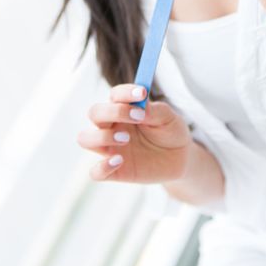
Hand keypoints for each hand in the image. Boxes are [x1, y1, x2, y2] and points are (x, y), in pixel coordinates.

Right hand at [77, 84, 192, 182]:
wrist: (180, 157)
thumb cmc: (171, 131)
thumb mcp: (169, 117)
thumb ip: (155, 110)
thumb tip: (141, 103)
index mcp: (124, 108)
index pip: (114, 95)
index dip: (125, 92)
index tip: (142, 93)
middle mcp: (112, 126)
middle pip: (94, 112)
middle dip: (113, 112)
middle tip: (138, 117)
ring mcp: (111, 148)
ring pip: (85, 139)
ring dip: (101, 136)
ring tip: (126, 139)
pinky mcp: (115, 171)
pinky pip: (95, 172)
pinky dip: (102, 168)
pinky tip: (119, 161)